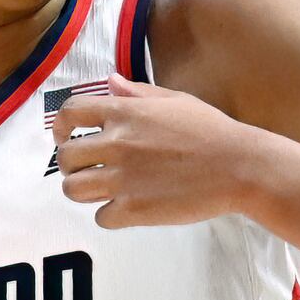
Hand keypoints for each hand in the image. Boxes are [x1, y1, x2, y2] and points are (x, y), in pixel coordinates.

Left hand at [49, 76, 269, 228]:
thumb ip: (137, 92)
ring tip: (101, 190)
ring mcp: (123, 178)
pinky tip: (126, 209)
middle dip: (71, 165)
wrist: (238, 167)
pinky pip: (101, 217)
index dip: (60, 126)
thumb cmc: (211, 131)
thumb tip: (110, 82)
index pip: (70, 113)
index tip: (64, 137)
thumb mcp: (175, 100)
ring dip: (83, 191)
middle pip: (66, 158)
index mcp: (124, 112)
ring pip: (74, 190)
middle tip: (86, 169)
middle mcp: (116, 143)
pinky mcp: (134, 209)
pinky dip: (110, 215)